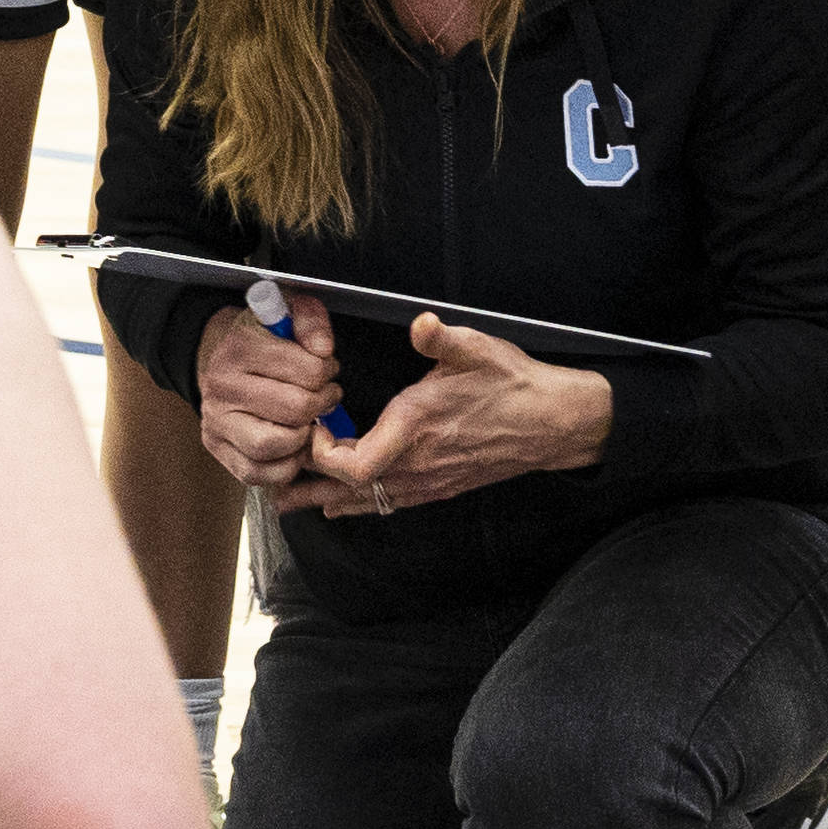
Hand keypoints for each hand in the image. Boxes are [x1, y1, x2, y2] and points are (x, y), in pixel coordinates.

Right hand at [193, 295, 344, 489]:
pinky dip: (284, 466)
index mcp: (240, 348)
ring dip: (303, 438)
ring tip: (307, 422)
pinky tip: (291, 444)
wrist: (220, 359)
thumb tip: (323, 349)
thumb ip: (311, 320)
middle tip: (324, 396)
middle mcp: (222, 386)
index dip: (328, 372)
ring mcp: (216, 421)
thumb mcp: (286, 314)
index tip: (325, 370)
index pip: (309, 371)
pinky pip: (260, 474)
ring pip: (274, 445)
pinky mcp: (217, 448)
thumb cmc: (260, 340)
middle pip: (295, 410)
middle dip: (322, 404)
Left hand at [283, 313, 613, 515]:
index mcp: (415, 427)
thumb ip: (441, 338)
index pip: (352, 464)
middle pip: (348, 488)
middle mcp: (416, 462)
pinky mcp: (439, 486)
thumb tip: (420, 323)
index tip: (312, 424)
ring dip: (325, 498)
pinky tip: (338, 505)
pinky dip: (358, 504)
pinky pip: (389, 504)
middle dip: (308, 479)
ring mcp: (428, 480)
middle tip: (275, 473)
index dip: (321, 452)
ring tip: (286, 502)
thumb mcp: (477, 349)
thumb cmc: (512, 384)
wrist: (552, 423)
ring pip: (366, 501)